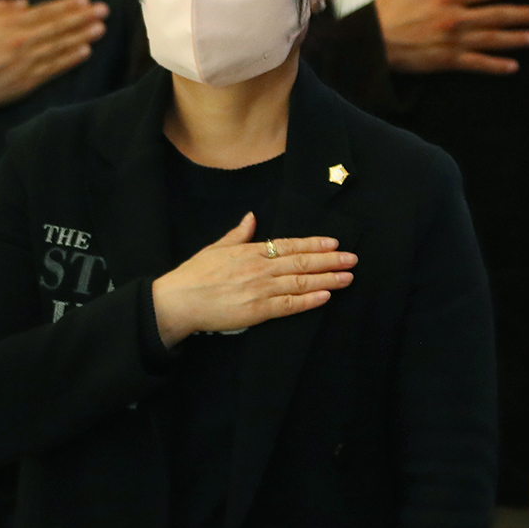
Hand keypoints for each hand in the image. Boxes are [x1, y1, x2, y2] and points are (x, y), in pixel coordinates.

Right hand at [0, 0, 107, 108]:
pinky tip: (85, 52)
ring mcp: (24, 63)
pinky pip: (52, 68)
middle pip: (56, 28)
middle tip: (104, 10)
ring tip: (100, 29)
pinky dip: (69, 60)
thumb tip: (23, 3)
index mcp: (7, 26)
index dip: (66, 6)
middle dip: (82, 18)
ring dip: (81, 37)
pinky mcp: (25, 82)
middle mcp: (20, 43)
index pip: (43, 12)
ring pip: (59, 47)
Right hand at [149, 211, 356, 346]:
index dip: (314, 244)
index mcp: (251, 251)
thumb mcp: (215, 248)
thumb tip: (251, 217)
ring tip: (348, 277)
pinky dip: (309, 300)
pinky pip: (289, 305)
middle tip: (352, 259)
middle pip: (302, 262)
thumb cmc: (193, 275)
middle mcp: (259, 268)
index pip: (289, 245)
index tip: (334, 242)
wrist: (176, 301)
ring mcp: (260, 289)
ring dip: (327, 279)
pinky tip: (326, 296)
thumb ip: (238, 234)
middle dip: (330, 260)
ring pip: (301, 282)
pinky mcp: (257, 311)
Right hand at [374, 0, 528, 75]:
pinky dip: (496, 66)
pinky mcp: (448, 60)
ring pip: (492, 39)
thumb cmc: (388, 7)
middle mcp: (456, 17)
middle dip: (521, 14)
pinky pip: (478, 63)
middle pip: (497, 14)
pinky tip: (512, 66)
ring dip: (515, 39)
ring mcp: (454, 40)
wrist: (371, 40)